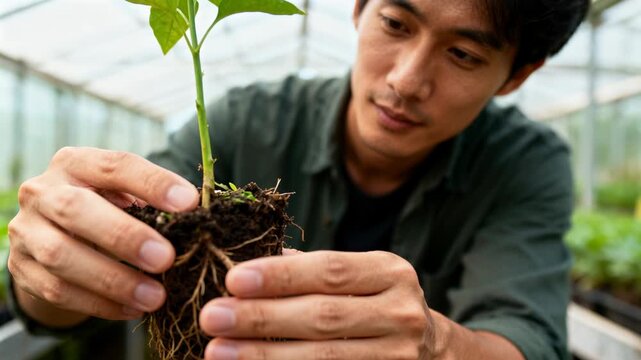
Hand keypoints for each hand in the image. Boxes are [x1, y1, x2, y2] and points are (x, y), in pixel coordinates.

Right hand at [7, 147, 198, 323]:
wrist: (54, 236)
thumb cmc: (106, 209)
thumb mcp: (123, 195)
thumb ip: (152, 202)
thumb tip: (201, 218)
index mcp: (76, 163)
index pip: (115, 165)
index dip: (153, 183)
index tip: (190, 204)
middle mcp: (43, 190)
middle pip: (76, 208)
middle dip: (125, 236)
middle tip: (166, 259)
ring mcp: (27, 230)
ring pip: (62, 255)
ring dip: (113, 279)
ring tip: (155, 296)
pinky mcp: (21, 268)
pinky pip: (57, 290)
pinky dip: (99, 303)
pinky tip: (133, 309)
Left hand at [199, 250, 438, 359]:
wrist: (429, 352)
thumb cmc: (376, 305)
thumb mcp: (358, 277)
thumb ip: (309, 270)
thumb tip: (244, 265)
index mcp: (391, 272)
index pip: (330, 270)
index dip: (280, 275)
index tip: (233, 279)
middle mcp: (401, 314)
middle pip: (323, 316)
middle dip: (262, 317)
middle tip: (212, 316)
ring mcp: (397, 357)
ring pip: (323, 357)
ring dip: (264, 355)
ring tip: (218, 350)